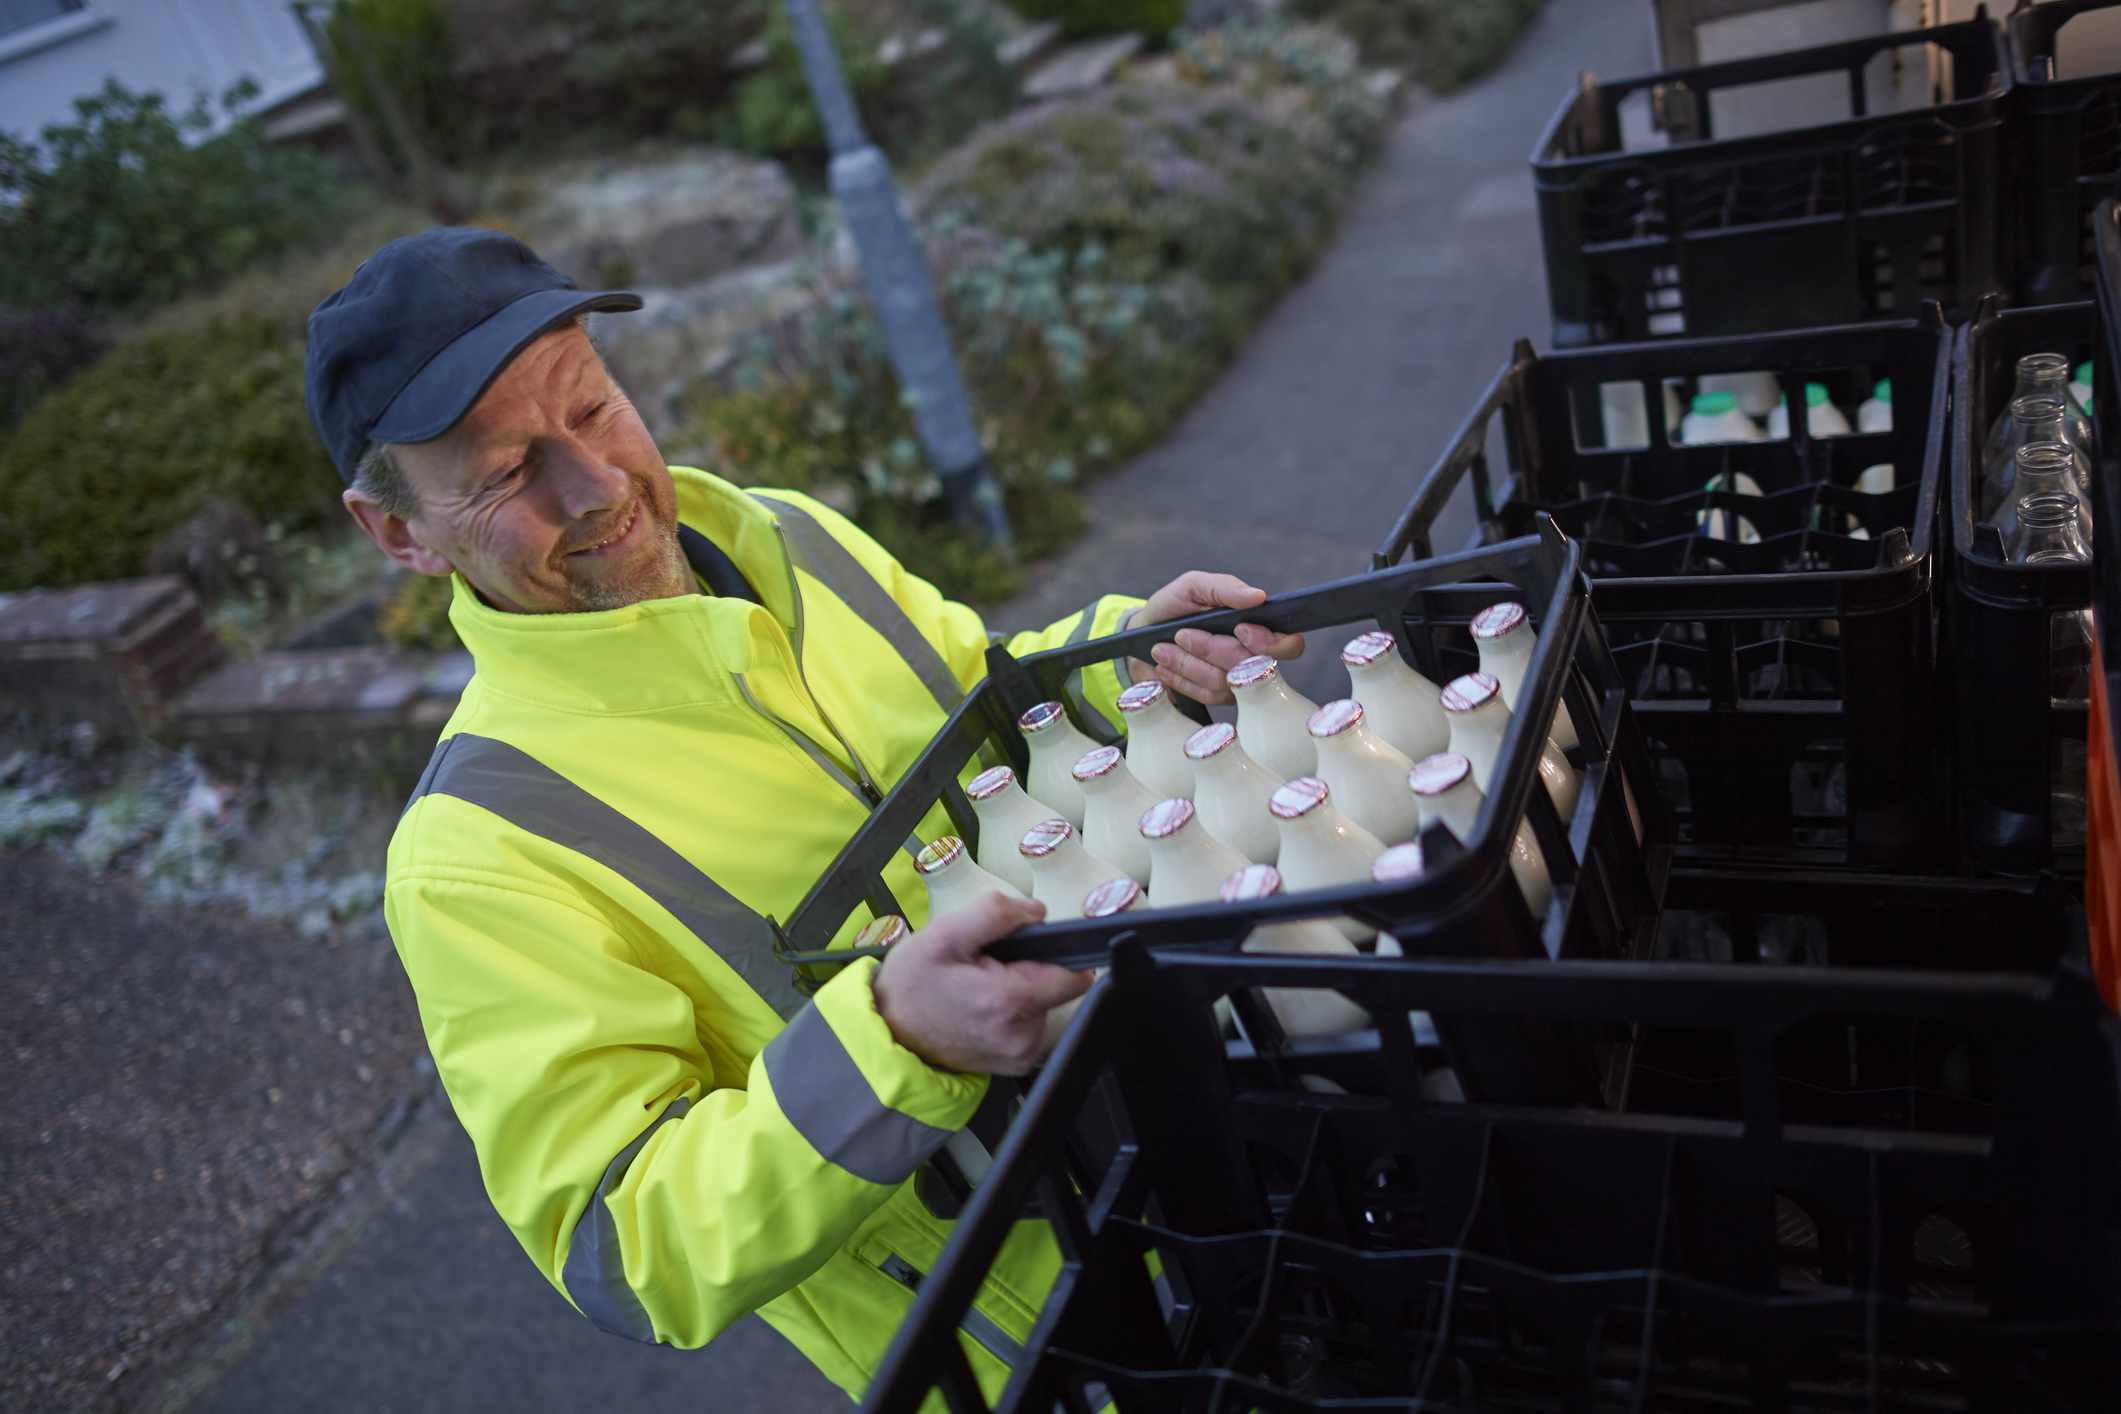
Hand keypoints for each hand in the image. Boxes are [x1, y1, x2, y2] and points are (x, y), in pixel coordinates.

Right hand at [871, 892, 1090, 1075]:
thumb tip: (1036, 912)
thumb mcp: (943, 934)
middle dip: (1027, 970)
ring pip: (1043, 1006)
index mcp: (1010, 1002)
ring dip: (1018, 991)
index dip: (1054, 952)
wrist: (886, 1035)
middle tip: (984, 968)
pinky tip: (980, 1008)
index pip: (1073, 976)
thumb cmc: (910, 985)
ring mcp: (1019, 1055)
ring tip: (977, 988)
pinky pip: (1030, 1026)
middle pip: (1056, 987)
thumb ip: (995, 913)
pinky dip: (1011, 1013)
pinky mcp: (1014, 1064)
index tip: (1024, 949)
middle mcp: (1022, 1036)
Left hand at [1127, 572, 1304, 705]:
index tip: (1239, 628)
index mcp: (1259, 625)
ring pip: (1226, 683)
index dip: (1269, 642)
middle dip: (1215, 650)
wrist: (1143, 634)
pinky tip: (1165, 665)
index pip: (1289, 644)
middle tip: (1182, 634)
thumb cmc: (1174, 606)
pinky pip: (1207, 696)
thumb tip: (1259, 596)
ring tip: (1162, 647)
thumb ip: (1224, 588)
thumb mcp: (1193, 587)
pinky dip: (1182, 678)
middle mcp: (1255, 656)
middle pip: (1256, 667)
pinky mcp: (1218, 698)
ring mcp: (1238, 681)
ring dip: (1190, 663)